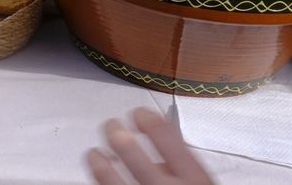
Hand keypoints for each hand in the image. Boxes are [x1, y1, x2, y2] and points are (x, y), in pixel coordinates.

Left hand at [86, 107, 213, 184]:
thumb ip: (183, 171)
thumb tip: (158, 151)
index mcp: (196, 182)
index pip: (168, 138)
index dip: (148, 119)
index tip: (139, 113)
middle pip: (131, 151)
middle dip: (116, 133)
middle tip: (111, 126)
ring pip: (110, 179)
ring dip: (98, 162)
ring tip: (95, 155)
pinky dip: (100, 183)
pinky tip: (99, 179)